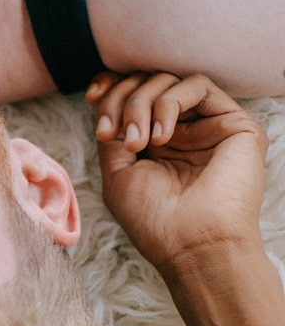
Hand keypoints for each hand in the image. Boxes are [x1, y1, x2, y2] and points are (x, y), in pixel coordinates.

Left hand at [87, 71, 266, 277]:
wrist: (191, 245)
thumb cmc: (153, 220)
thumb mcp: (117, 172)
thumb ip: (114, 132)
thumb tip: (107, 101)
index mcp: (155, 142)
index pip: (133, 94)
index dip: (110, 87)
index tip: (90, 98)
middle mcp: (183, 130)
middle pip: (146, 83)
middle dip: (120, 99)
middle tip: (111, 133)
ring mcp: (209, 126)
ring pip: (169, 81)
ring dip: (140, 104)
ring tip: (137, 144)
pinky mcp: (235, 124)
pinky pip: (198, 85)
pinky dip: (169, 103)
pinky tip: (161, 138)